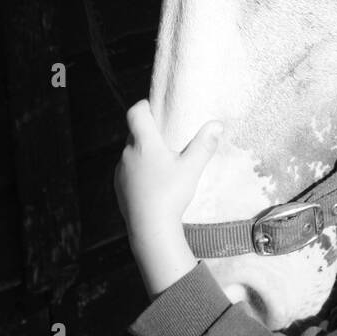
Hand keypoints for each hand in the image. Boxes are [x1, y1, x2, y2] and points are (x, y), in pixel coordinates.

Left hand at [115, 102, 222, 292]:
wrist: (150, 229)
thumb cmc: (171, 195)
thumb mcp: (192, 168)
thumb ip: (204, 144)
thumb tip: (217, 124)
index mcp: (144, 143)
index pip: (135, 113)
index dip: (142, 106)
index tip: (151, 107)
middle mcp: (128, 154)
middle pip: (133, 133)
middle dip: (146, 132)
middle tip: (164, 137)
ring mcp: (121, 172)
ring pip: (130, 153)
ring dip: (141, 153)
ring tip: (160, 162)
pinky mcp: (118, 188)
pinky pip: (127, 171)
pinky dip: (137, 171)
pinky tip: (151, 182)